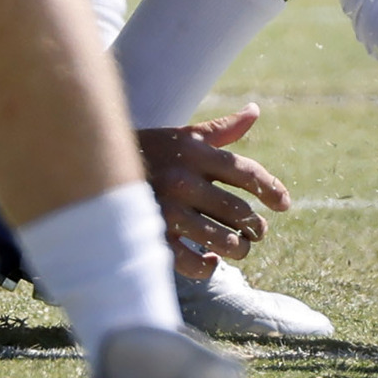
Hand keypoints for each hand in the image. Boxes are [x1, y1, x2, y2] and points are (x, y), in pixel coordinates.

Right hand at [139, 104, 293, 276]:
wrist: (93, 169)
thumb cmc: (148, 152)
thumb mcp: (183, 136)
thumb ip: (221, 130)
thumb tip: (254, 111)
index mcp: (194, 153)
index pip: (246, 172)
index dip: (271, 189)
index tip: (285, 204)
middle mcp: (183, 180)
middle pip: (239, 210)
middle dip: (255, 226)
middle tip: (256, 231)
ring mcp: (167, 211)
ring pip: (222, 240)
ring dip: (238, 248)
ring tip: (238, 247)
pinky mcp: (152, 237)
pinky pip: (191, 263)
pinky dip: (207, 266)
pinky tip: (209, 261)